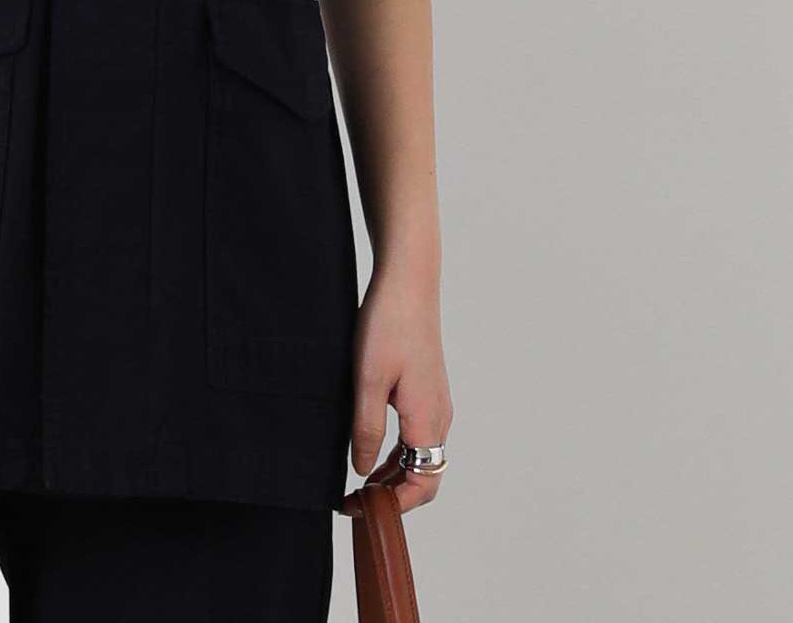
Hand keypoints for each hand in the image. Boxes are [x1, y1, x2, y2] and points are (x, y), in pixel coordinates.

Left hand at [345, 266, 452, 514]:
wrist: (409, 282)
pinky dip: (397, 452)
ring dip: (393, 474)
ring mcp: (436, 403)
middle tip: (354, 500)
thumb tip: (364, 472)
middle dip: (393, 496)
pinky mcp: (428, 390)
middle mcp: (439, 417)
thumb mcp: (368, 379)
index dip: (393, 506)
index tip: (360, 510)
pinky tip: (370, 445)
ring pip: (420, 456)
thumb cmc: (388, 324)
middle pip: (424, 476)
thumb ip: (366, 429)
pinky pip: (417, 435)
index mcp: (428, 420)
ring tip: (357, 480)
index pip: (421, 485)